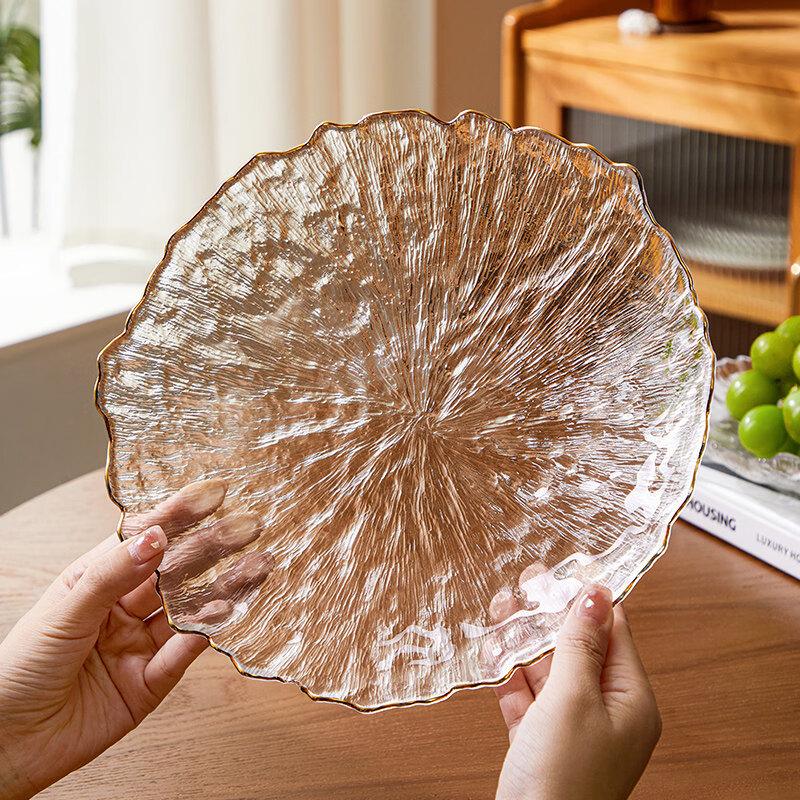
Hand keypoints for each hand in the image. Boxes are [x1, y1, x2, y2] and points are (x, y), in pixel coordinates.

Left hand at [0, 479, 263, 799]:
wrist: (5, 745)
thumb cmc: (18, 671)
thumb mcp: (65, 611)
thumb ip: (113, 574)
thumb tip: (155, 537)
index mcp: (97, 580)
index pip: (145, 540)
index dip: (177, 516)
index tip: (210, 495)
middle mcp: (122, 608)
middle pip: (175, 572)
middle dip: (211, 548)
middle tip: (246, 527)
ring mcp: (139, 644)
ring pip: (188, 610)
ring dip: (221, 588)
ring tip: (254, 567)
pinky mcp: (150, 682)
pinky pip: (183, 653)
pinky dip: (204, 633)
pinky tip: (224, 613)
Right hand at [493, 583, 660, 799]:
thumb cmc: (564, 779)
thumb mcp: (573, 699)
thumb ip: (580, 644)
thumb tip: (596, 594)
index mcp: (631, 700)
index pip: (614, 632)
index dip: (588, 597)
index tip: (565, 566)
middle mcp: (607, 711)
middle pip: (578, 647)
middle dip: (549, 614)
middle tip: (526, 580)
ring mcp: (572, 727)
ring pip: (550, 669)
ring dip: (525, 639)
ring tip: (502, 606)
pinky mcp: (542, 741)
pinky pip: (529, 697)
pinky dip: (511, 674)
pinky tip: (494, 651)